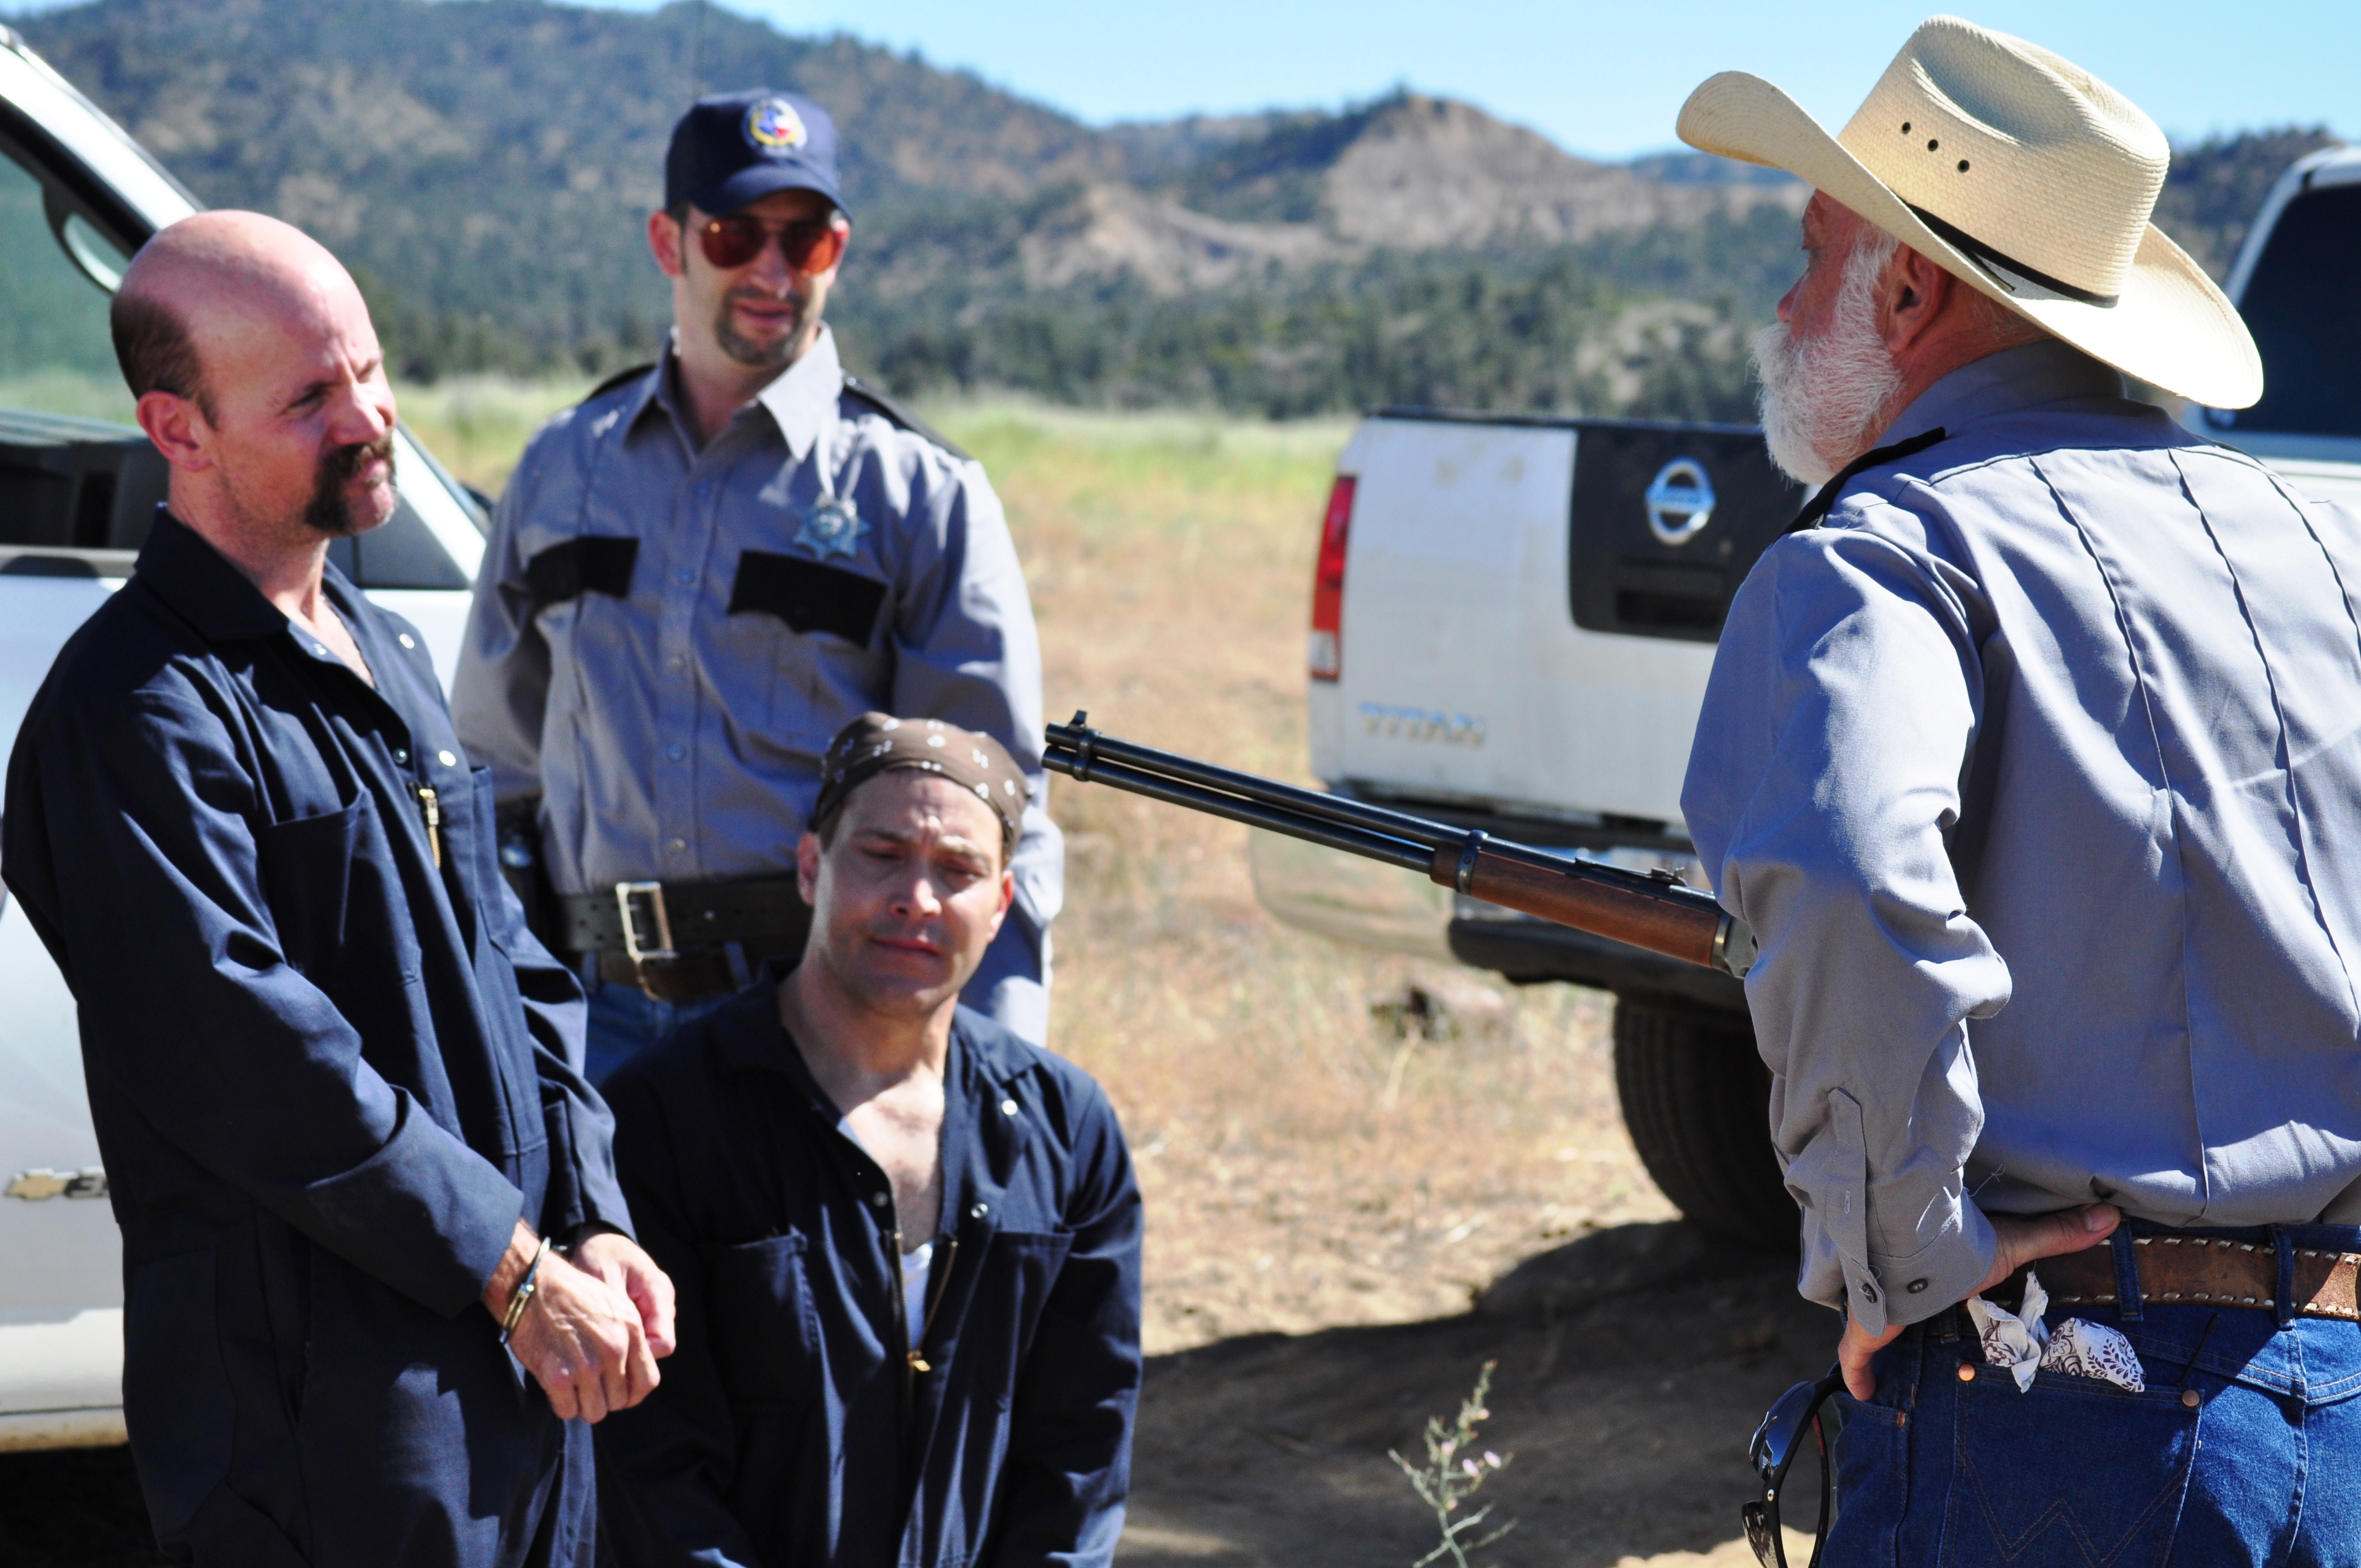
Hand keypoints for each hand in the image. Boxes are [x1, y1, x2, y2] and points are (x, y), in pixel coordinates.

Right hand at [482, 1223, 659, 1421]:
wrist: (533, 1286)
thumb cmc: (572, 1295)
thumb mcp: (616, 1305)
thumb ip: (630, 1338)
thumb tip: (635, 1373)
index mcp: (631, 1331)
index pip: (648, 1381)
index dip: (634, 1394)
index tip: (620, 1393)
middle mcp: (613, 1349)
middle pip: (620, 1401)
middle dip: (606, 1398)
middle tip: (590, 1387)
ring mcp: (586, 1364)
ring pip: (596, 1412)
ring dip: (584, 1405)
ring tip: (574, 1388)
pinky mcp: (557, 1376)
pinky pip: (567, 1411)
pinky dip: (562, 1405)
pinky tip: (557, 1388)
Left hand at [571, 1228, 677, 1358]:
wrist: (599, 1238)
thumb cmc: (599, 1255)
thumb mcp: (603, 1279)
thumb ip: (617, 1312)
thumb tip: (623, 1348)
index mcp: (658, 1292)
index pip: (663, 1343)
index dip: (639, 1356)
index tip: (610, 1356)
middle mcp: (663, 1302)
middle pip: (656, 1347)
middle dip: (630, 1354)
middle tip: (599, 1352)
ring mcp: (656, 1306)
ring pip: (648, 1343)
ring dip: (625, 1347)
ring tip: (598, 1339)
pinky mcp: (645, 1309)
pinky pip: (639, 1334)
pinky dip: (622, 1339)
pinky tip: (601, 1332)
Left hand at [1836, 1203, 2118, 1398]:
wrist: (1909, 1249)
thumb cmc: (1959, 1245)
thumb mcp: (2013, 1244)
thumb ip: (2056, 1234)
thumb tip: (2111, 1214)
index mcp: (1935, 1273)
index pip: (1931, 1284)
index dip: (1931, 1293)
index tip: (1940, 1304)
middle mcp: (1902, 1291)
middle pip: (1901, 1310)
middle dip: (1902, 1322)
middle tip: (1915, 1345)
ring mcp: (1878, 1312)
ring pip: (1875, 1331)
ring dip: (1882, 1347)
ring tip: (1892, 1373)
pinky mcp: (1864, 1332)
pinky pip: (1856, 1359)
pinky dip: (1860, 1376)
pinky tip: (1864, 1394)